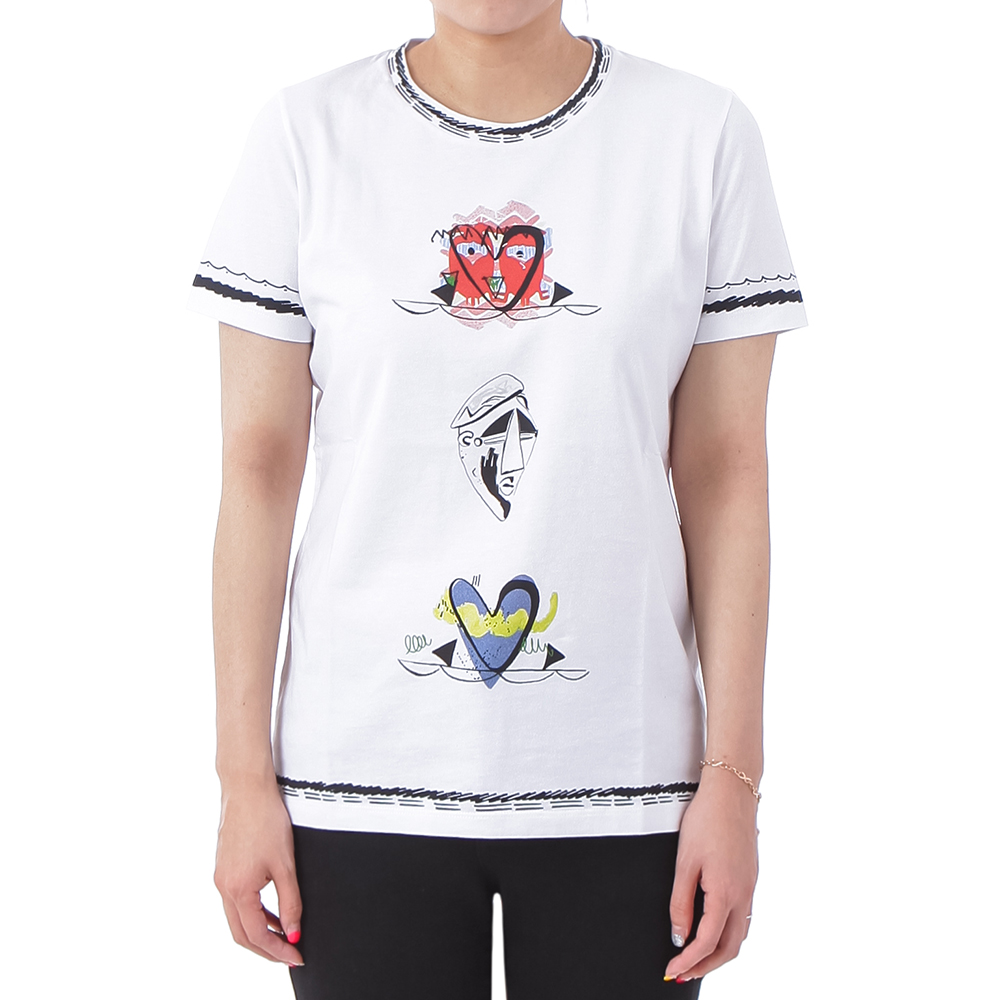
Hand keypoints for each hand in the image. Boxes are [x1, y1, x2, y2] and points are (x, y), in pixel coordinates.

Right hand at [214, 775, 304, 965]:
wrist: (246, 789)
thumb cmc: (267, 820)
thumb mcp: (285, 864)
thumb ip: (290, 902)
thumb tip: (293, 933)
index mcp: (237, 889)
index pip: (256, 935)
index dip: (277, 951)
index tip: (297, 957)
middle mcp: (223, 887)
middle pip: (241, 934)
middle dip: (265, 949)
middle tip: (289, 955)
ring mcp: (221, 878)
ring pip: (237, 920)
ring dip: (259, 932)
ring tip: (284, 937)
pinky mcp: (224, 868)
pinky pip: (236, 902)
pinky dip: (253, 913)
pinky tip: (272, 912)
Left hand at [663, 765, 758, 981]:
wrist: (732, 791)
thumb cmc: (707, 819)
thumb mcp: (685, 862)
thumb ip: (681, 902)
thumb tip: (679, 935)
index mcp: (726, 893)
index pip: (707, 942)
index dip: (688, 960)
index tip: (673, 969)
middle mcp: (743, 895)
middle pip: (730, 948)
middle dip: (707, 966)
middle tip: (684, 973)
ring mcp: (750, 886)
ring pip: (740, 934)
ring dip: (720, 952)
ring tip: (697, 958)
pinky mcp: (750, 877)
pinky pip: (744, 916)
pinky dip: (729, 933)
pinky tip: (715, 929)